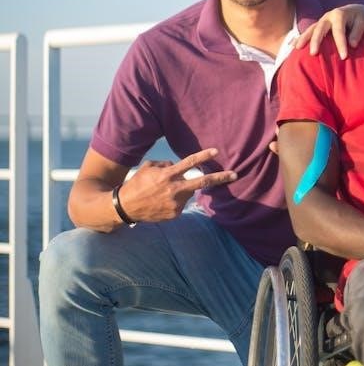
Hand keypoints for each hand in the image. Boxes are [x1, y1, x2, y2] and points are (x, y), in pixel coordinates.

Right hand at [117, 148, 235, 222]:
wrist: (125, 207)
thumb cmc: (136, 184)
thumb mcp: (148, 168)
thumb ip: (166, 164)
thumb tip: (177, 165)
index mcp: (167, 175)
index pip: (189, 163)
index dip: (203, 156)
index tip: (216, 151)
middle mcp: (174, 189)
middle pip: (203, 182)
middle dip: (220, 178)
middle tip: (235, 174)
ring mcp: (176, 203)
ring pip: (188, 192)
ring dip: (183, 190)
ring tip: (163, 193)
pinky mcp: (175, 214)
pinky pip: (181, 203)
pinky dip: (176, 200)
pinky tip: (162, 202)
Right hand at [295, 4, 363, 58]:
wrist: (356, 11)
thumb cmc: (361, 18)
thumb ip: (358, 32)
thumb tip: (352, 44)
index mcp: (339, 14)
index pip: (339, 31)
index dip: (341, 44)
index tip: (344, 57)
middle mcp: (328, 16)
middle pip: (319, 28)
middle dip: (316, 41)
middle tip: (313, 53)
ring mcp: (321, 21)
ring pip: (311, 29)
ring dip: (303, 38)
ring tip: (297, 48)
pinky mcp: (318, 26)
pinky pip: (308, 32)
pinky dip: (300, 38)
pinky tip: (292, 45)